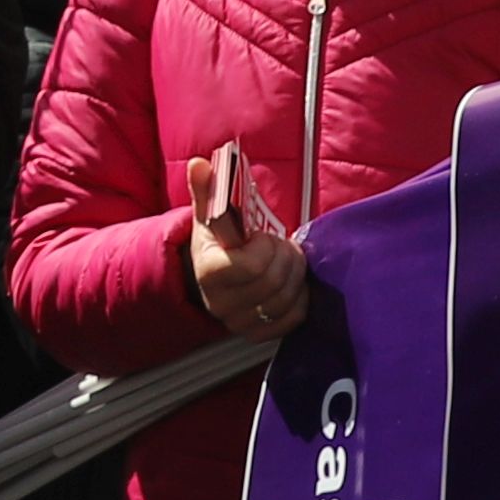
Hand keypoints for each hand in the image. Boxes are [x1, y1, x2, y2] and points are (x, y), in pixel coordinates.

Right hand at [182, 141, 308, 340]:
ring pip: (285, 300)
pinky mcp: (257, 335)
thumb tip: (200, 164)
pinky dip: (300, 298)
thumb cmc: (217, 239)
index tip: (263, 236)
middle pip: (273, 282)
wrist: (213, 273)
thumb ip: (207, 189)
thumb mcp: (210, 213)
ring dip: (295, 275)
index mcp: (209, 271)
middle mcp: (220, 303)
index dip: (266, 247)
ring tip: (288, 260)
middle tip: (284, 244)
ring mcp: (239, 323)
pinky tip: (292, 282)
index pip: (250, 266)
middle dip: (286, 257)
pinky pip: (292, 318)